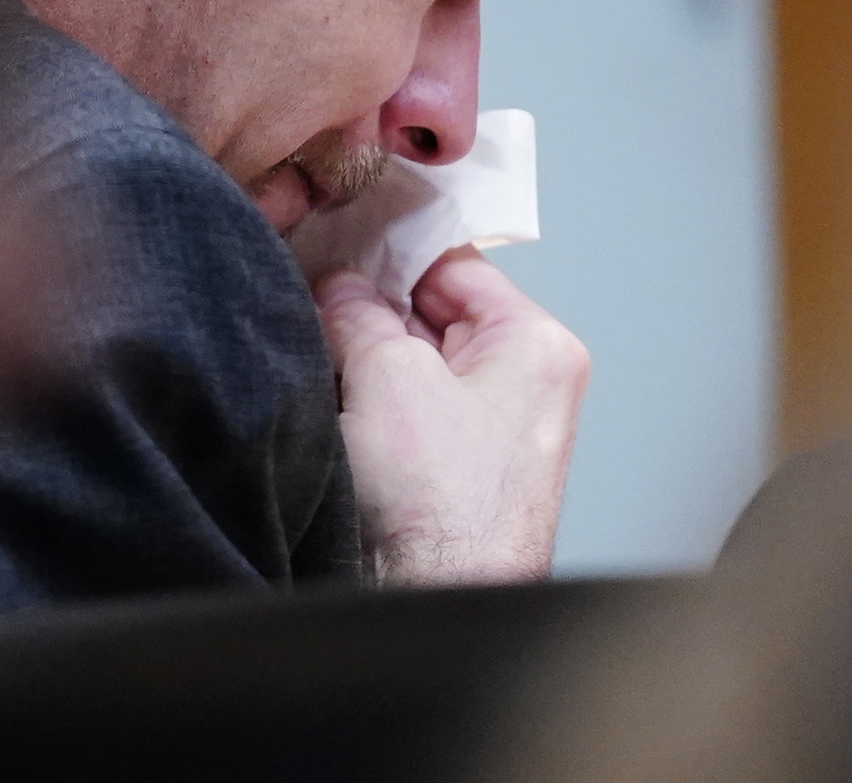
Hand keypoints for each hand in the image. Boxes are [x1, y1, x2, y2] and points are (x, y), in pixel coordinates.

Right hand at [315, 249, 589, 586]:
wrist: (435, 606)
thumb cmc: (445, 511)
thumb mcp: (388, 376)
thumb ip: (357, 313)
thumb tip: (339, 287)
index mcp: (536, 346)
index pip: (455, 264)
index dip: (392, 252)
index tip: (340, 244)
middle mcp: (525, 385)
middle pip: (431, 313)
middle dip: (370, 311)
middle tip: (316, 303)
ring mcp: (491, 433)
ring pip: (411, 364)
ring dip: (362, 361)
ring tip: (322, 360)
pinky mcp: (454, 472)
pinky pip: (404, 412)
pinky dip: (366, 405)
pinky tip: (333, 405)